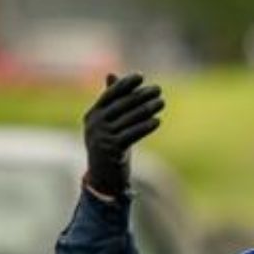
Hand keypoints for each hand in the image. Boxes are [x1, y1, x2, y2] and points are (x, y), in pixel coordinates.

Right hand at [82, 72, 163, 197]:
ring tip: (161, 102)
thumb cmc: (109, 147)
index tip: (140, 76)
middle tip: (158, 90)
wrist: (103, 178)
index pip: (110, 95)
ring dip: (147, 109)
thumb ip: (111, 102)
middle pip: (121, 106)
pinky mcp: (112, 149)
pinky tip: (157, 121)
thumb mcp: (108, 124)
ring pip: (129, 119)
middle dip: (141, 96)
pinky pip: (132, 134)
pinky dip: (145, 127)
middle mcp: (94, 124)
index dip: (125, 85)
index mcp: (92, 115)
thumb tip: (112, 75)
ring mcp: (102, 137)